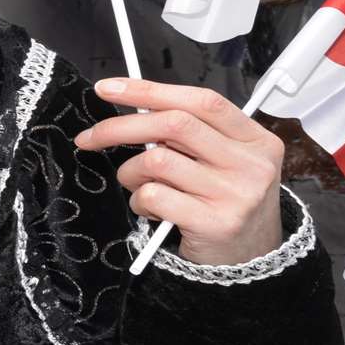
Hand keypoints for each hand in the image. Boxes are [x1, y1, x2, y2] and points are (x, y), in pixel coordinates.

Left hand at [73, 78, 283, 265]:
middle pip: (173, 125)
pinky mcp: (215, 223)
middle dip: (119, 127)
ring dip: (130, 173)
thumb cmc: (226, 200)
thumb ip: (190, 134)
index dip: (150, 90)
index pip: (201, 101)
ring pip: (156, 161)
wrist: (252, 255)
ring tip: (139, 185)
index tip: (109, 89)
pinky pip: (153, 196)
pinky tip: (152, 209)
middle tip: (89, 137)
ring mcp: (235, 194)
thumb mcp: (225, 160)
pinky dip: (139, 201)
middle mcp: (250, 164)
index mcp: (255, 139)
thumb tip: (135, 108)